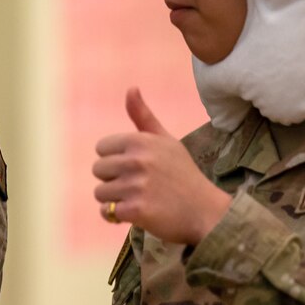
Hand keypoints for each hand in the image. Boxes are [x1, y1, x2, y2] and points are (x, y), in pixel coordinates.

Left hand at [94, 87, 230, 245]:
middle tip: (138, 186)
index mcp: (141, 141)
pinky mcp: (136, 210)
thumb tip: (130, 88)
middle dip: (113, 180)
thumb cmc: (183, 175)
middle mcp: (137, 160)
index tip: (135, 168)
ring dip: (114, 199)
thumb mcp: (166, 141)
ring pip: (100, 193)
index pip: (101, 148)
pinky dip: (116, 216)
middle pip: (98, 170)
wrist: (206, 211)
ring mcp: (136, 186)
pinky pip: (106, 212)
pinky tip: (135, 213)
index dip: (115, 160)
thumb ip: (144, 117)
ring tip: (138, 199)